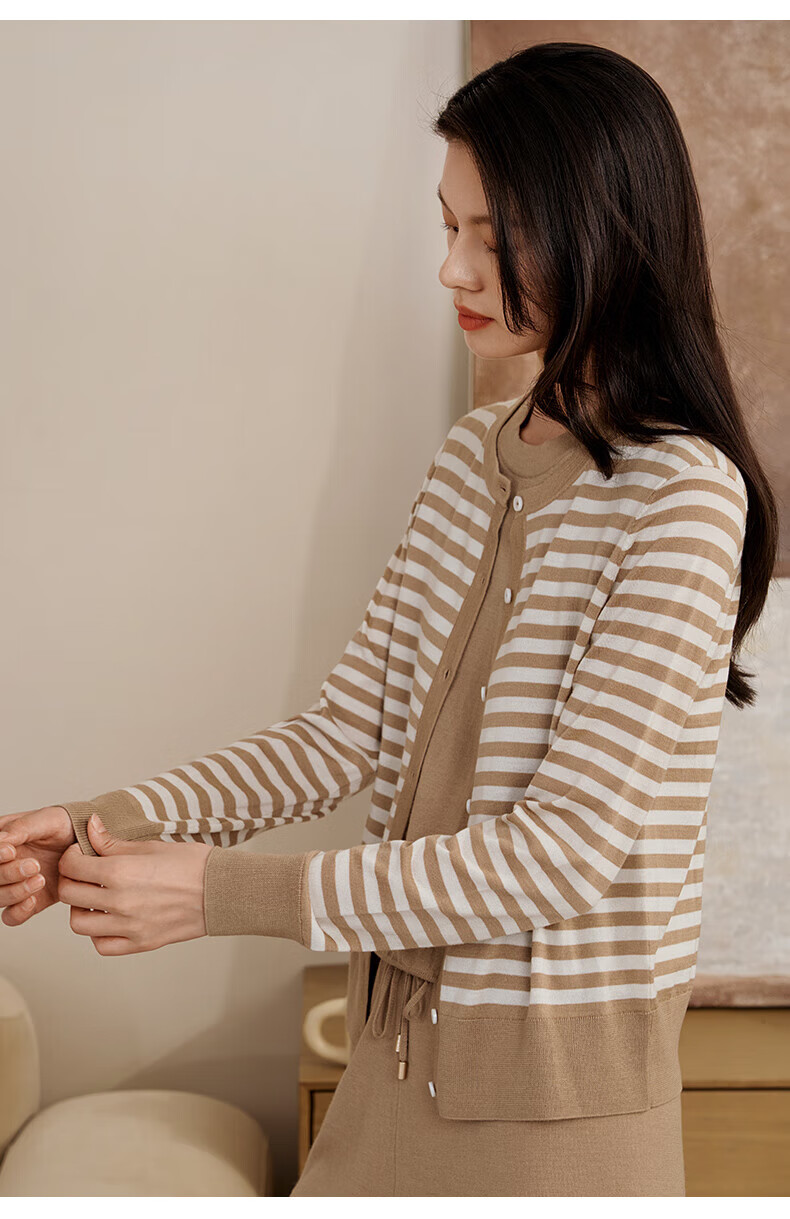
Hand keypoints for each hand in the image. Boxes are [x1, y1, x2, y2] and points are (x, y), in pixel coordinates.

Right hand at [0, 805, 75, 926]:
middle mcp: (4, 864)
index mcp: (2, 841)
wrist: (88, 843)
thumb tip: (0, 840)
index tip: (11, 852)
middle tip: (34, 865)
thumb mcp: (48, 819)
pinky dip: (18, 912)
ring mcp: (15, 884)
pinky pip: (11, 916)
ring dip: (14, 892)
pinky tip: (32, 900)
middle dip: (7, 874)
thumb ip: (21, 828)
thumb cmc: (67, 826)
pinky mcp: (29, 901)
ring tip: (40, 879)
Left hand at [58, 813, 212, 955]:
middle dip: (71, 880)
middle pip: (69, 894)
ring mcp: (129, 926)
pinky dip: (98, 933)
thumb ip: (113, 842)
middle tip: (84, 873)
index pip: (72, 866)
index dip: (72, 856)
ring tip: (96, 898)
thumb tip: (90, 827)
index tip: (81, 853)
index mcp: (121, 871)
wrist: (223, 890)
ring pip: (79, 923)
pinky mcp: (140, 943)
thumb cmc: (193, 864)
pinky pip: (102, 944)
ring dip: (81, 908)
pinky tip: (110, 918)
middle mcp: (120, 901)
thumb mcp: (151, 845)